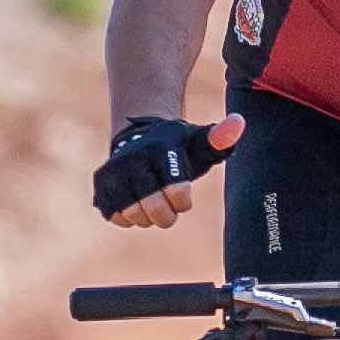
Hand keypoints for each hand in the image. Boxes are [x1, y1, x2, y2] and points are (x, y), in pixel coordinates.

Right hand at [96, 111, 240, 227]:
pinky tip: (134, 200)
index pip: (178, 194)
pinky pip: (114, 215)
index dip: (183, 201)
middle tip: (167, 205)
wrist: (139, 137)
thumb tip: (238, 122)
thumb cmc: (178, 147)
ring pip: (132, 215)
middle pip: (153, 208)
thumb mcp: (201, 141)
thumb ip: (221, 137)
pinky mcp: (100, 184)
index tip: (182, 191)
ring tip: (150, 201)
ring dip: (146, 216)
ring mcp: (113, 170)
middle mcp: (133, 157)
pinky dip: (126, 216)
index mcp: (161, 149)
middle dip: (165, 215)